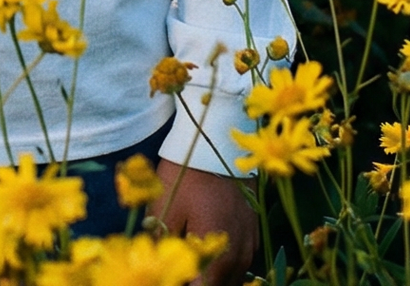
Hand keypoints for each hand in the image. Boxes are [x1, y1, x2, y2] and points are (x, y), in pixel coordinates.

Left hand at [152, 161, 257, 284]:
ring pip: (232, 279)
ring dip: (213, 277)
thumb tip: (157, 264)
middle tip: (177, 270)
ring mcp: (249, 245)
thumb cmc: (187, 174)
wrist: (216, 139)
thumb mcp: (166, 210)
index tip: (170, 276)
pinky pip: (239, 262)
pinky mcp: (253, 231)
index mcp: (219, 259)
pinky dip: (224, 266)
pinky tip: (206, 254)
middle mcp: (239, 258)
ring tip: (191, 264)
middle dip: (197, 281)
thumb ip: (163, 247)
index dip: (181, 284)